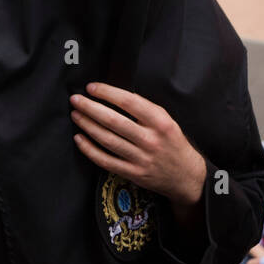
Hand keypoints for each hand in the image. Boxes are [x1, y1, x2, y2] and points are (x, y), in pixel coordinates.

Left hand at [70, 82, 206, 206]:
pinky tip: (79, 139)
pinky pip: (105, 160)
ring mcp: (140, 158)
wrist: (186, 176)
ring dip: (87, 125)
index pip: (130, 102)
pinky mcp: (132, 173)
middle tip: (76, 99)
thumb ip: (145, 110)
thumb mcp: (167, 121)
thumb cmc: (173, 143)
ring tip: (76, 114)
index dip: (108, 93)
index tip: (92, 87)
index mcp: (160, 123)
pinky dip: (89, 149)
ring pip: (107, 140)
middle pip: (114, 121)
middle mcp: (150, 140)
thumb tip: (115, 96)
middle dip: (90, 108)